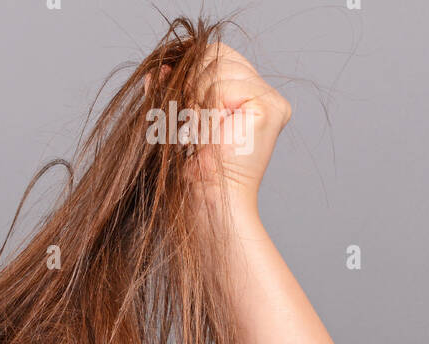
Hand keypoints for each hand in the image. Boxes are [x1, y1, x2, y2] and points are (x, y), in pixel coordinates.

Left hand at [166, 41, 291, 219]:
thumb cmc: (192, 175)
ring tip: (200, 134)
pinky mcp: (271, 107)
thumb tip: (157, 70)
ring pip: (216, 68)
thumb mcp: (176, 124)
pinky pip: (222, 86)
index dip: (190, 72)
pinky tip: (211, 135)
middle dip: (192, 87)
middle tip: (190, 127)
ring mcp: (270, 99)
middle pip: (216, 55)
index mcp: (244, 93)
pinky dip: (206, 111)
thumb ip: (170, 94)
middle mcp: (263, 93)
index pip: (215, 55)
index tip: (177, 106)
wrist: (206, 204)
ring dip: (196, 102)